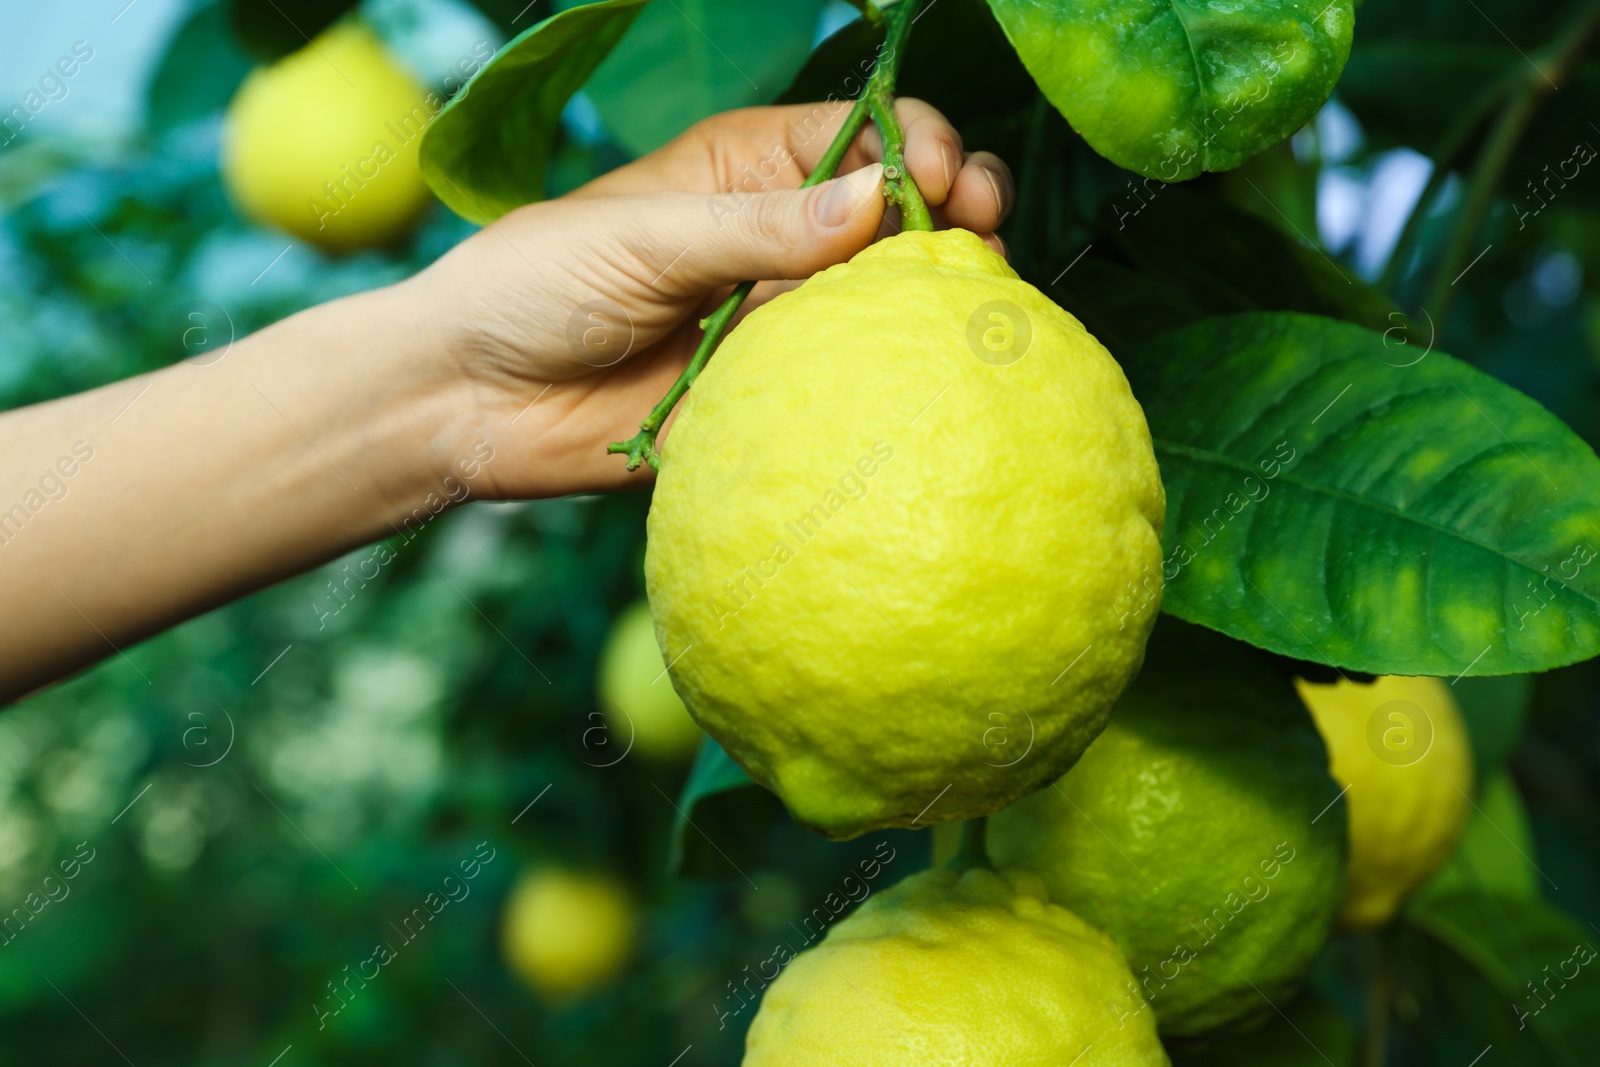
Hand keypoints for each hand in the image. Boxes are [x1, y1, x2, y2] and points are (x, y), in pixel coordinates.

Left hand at [410, 99, 1014, 498]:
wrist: (468, 404)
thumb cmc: (533, 287)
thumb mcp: (642, 237)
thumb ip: (755, 227)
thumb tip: (874, 202)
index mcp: (746, 173)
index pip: (863, 136)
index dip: (912, 145)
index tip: (930, 179)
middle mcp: (780, 242)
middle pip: (899, 217)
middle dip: (955, 210)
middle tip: (978, 230)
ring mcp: (783, 324)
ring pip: (891, 305)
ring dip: (943, 298)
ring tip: (979, 302)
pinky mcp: (776, 402)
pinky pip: (852, 392)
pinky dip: (898, 385)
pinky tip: (934, 382)